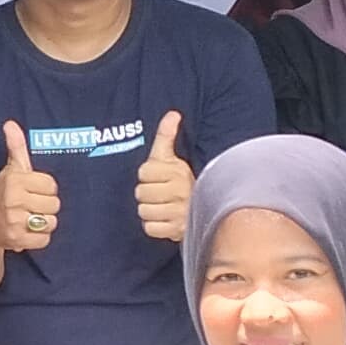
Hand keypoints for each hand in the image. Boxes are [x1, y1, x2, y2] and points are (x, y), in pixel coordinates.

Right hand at [0, 119, 60, 253]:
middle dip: (46, 207)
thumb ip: (16, 146)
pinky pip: (44, 239)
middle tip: (32, 206)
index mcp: (15, 180)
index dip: (46, 189)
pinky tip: (28, 232)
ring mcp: (14, 220)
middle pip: (54, 205)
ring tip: (30, 219)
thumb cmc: (4, 193)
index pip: (52, 185)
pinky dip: (39, 238)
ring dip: (44, 223)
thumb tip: (10, 123)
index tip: (34, 191)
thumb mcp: (11, 169)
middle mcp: (13, 199)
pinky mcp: (16, 239)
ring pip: (51, 222)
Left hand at [132, 111, 191, 241]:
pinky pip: (150, 228)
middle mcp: (180, 192)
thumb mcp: (173, 157)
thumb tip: (173, 113)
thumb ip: (167, 135)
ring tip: (162, 206)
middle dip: (147, 194)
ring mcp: (179, 213)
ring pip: (144, 211)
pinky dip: (155, 226)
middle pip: (141, 193)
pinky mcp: (177, 231)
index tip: (159, 177)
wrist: (204, 209)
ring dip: (150, 210)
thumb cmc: (182, 181)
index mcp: (177, 171)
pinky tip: (164, 219)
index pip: (144, 172)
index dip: (147, 175)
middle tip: (160, 193)